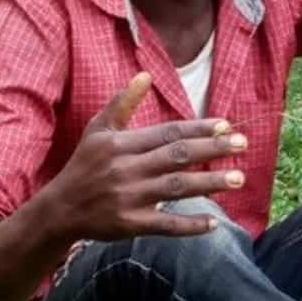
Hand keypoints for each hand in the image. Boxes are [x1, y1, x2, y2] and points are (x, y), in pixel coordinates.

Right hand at [36, 72, 247, 243]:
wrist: (59, 210)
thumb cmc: (83, 165)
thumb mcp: (97, 130)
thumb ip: (122, 103)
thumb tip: (145, 75)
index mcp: (121, 144)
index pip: (167, 132)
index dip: (197, 128)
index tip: (225, 125)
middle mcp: (127, 169)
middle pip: (177, 156)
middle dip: (211, 149)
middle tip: (242, 144)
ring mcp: (129, 198)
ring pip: (176, 187)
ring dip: (209, 182)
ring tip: (237, 178)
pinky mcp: (130, 224)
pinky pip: (165, 225)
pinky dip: (189, 224)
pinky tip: (213, 222)